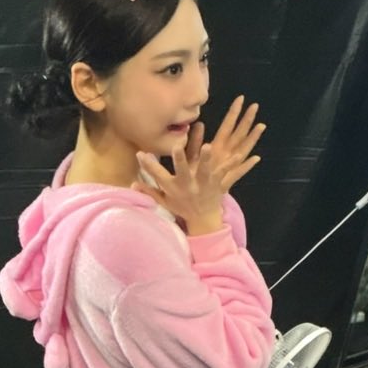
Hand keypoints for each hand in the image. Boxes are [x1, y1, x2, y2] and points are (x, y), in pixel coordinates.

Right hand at [135, 96, 264, 235]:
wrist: (203, 220)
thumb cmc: (181, 206)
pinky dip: (230, 165)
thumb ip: (148, 190)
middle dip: (179, 160)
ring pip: (204, 171)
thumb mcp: (163, 201)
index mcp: (173, 188)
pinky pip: (225, 173)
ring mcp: (203, 186)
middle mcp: (187, 186)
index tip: (141, 153)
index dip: (148, 165)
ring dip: (206, 159)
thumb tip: (130, 184)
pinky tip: (237, 155)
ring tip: (208, 147)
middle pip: (182, 172)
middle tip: (177, 147)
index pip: (158, 175)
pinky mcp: (217, 185)